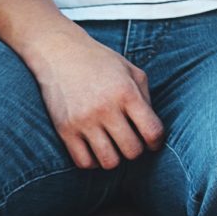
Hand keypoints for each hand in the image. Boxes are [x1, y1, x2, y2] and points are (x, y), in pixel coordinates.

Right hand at [29, 29, 164, 169]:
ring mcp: (84, 121)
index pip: (152, 132)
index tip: (152, 141)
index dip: (157, 142)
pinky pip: (84, 162)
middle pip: (132, 151)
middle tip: (131, 141)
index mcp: (126, 93)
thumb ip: (146, 98)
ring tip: (114, 146)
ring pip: (109, 162)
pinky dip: (93, 161)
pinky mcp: (65, 130)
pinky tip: (95, 149)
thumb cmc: (100, 62)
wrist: (59, 52)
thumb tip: (153, 130)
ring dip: (115, 158)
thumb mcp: (131, 71)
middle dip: (136, 150)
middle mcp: (106, 109)